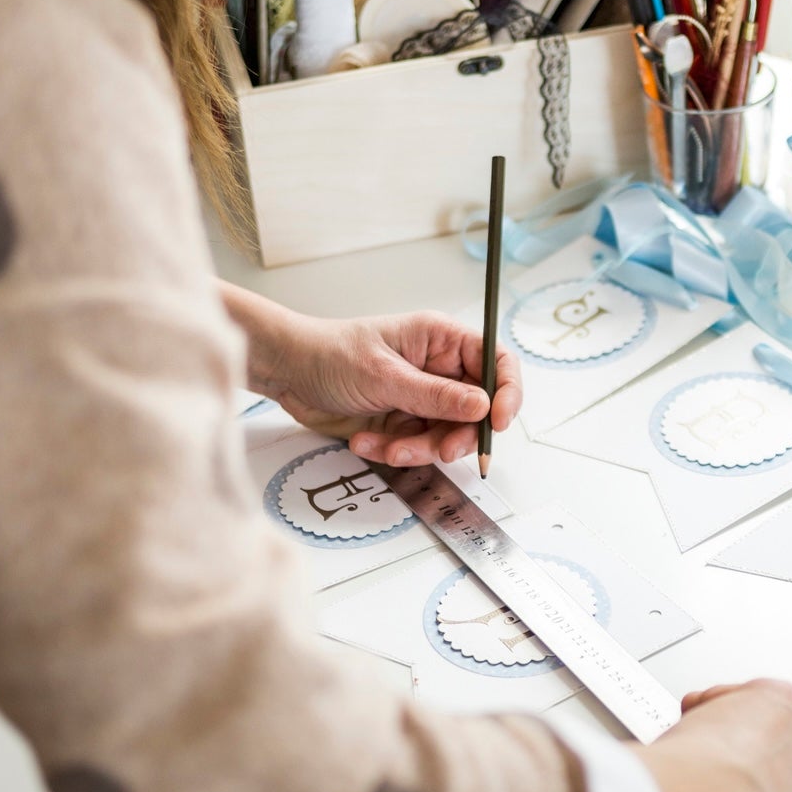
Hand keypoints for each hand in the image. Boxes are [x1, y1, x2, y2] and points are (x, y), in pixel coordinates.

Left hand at [266, 310, 521, 466]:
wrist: (285, 373)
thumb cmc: (329, 355)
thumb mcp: (384, 376)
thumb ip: (435, 396)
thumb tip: (483, 405)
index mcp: (441, 340)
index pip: (496, 361)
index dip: (506, 392)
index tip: (497, 423)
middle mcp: (438, 368)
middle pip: (477, 409)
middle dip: (458, 435)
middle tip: (441, 451)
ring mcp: (421, 397)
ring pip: (447, 435)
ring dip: (419, 449)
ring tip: (387, 447)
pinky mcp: (403, 422)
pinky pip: (417, 447)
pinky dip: (395, 452)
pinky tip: (365, 443)